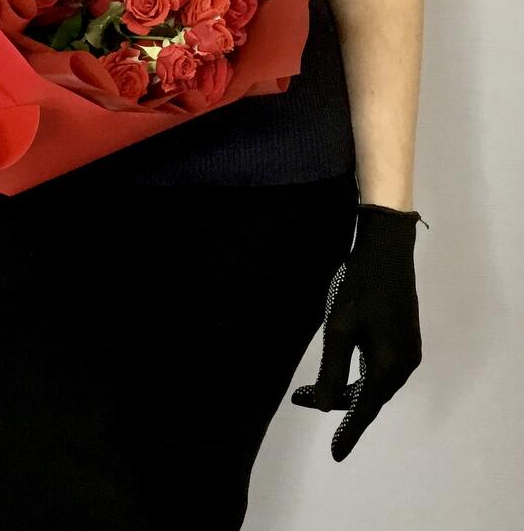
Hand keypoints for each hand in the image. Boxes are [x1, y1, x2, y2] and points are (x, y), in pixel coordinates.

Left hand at [291, 202, 428, 460]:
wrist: (386, 251)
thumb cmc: (358, 286)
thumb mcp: (338, 328)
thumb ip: (331, 370)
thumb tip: (324, 407)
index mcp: (389, 366)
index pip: (365, 409)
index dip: (349, 433)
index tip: (335, 455)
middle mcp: (404, 364)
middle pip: (370, 397)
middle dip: (337, 404)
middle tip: (300, 400)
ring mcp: (407, 351)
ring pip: (374, 383)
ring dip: (346, 389)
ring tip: (312, 389)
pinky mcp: (403, 338)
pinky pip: (379, 370)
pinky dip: (358, 376)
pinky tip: (340, 372)